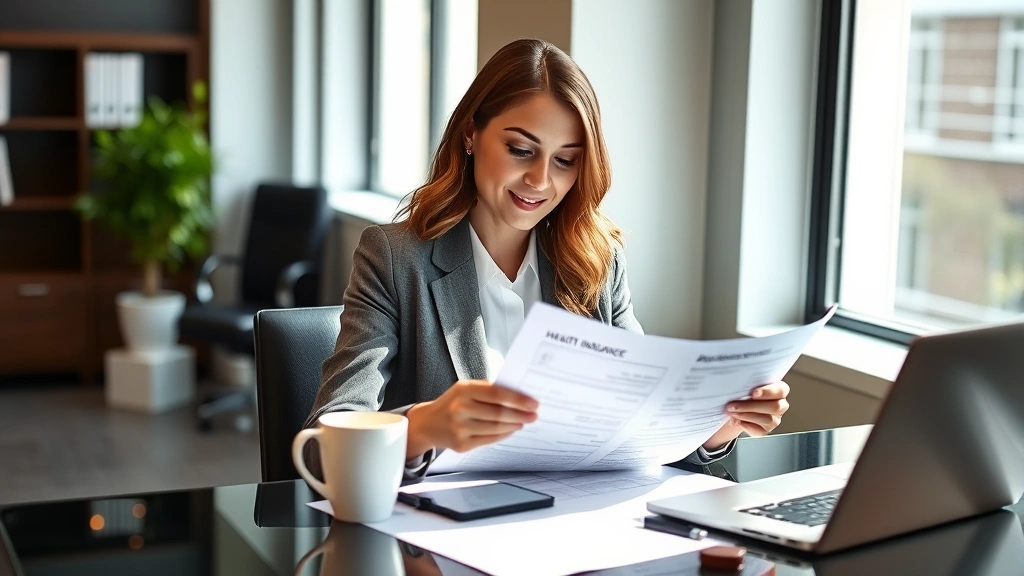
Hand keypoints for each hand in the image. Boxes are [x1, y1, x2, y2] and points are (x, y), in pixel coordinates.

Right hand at [405, 380, 537, 457]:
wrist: (427, 423)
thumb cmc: (453, 402)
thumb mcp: (465, 389)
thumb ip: (488, 390)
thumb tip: (519, 395)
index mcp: (463, 389)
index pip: (496, 393)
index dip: (518, 399)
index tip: (534, 403)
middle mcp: (460, 408)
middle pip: (498, 413)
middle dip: (520, 414)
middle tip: (534, 414)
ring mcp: (460, 428)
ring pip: (496, 428)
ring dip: (514, 425)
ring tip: (524, 421)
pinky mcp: (461, 445)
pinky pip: (489, 440)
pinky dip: (504, 435)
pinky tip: (511, 429)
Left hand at [703, 381, 789, 450]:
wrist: (736, 407)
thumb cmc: (744, 393)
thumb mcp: (745, 387)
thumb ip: (745, 387)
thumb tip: (734, 390)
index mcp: (779, 390)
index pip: (781, 390)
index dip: (768, 392)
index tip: (753, 393)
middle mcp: (780, 405)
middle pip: (775, 407)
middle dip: (752, 406)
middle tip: (734, 405)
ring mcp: (775, 419)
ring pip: (767, 419)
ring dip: (746, 415)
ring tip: (732, 412)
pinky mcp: (766, 430)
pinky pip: (759, 430)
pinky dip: (745, 425)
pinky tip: (736, 420)